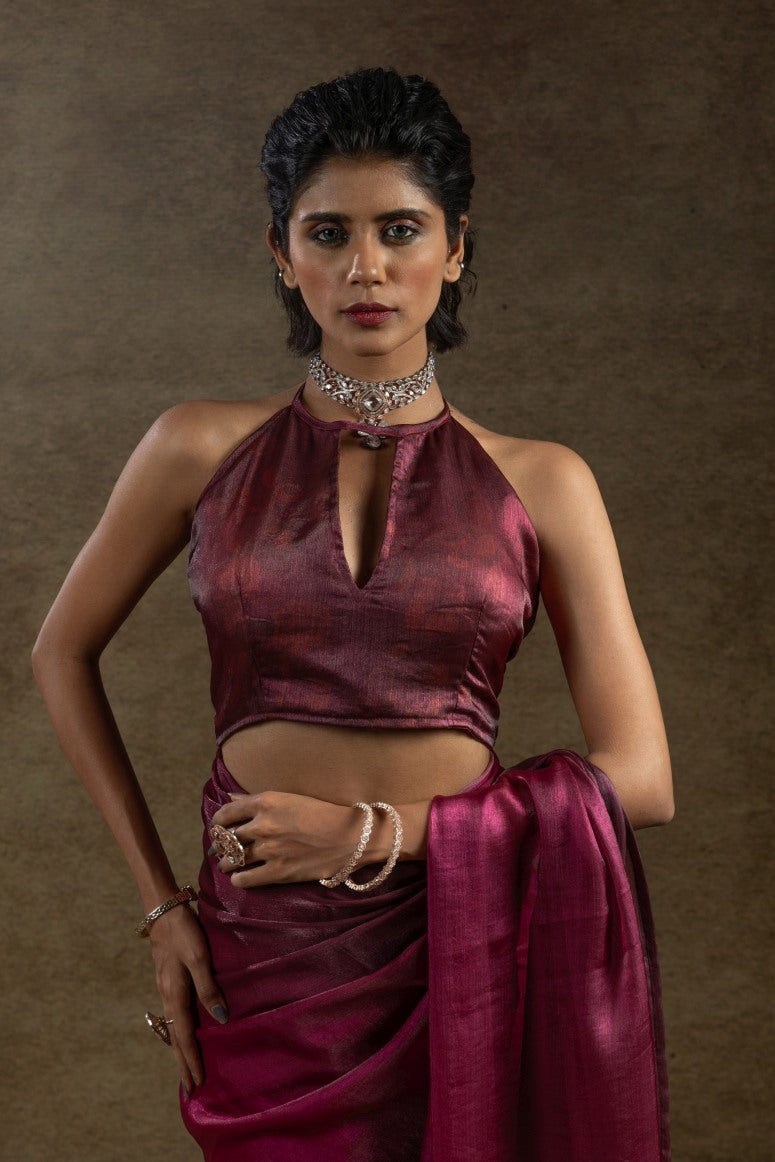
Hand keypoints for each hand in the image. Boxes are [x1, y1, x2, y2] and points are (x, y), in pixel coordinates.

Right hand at [148, 904, 227, 1094]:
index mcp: (175, 995)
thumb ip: (208, 987)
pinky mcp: (167, 980)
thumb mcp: (199, 958)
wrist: (163, 911)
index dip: (191, 1060)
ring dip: (180, 1049)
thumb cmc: (185, 933)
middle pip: (175, 1038)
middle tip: (190, 1088)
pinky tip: (183, 1031)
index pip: (184, 1037)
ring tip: (187, 1067)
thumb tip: (220, 1017)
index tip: (197, 1083)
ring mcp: (165, 988)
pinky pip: (173, 1015)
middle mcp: (167, 996)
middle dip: (183, 1063)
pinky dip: (178, 1031)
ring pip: (173, 1027)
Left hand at [209, 791, 372, 886]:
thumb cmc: (323, 812)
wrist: (350, 836)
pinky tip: (239, 877)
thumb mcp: (289, 797)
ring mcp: (269, 850)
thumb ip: (256, 799)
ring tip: (227, 864)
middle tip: (222, 848)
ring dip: (226, 862)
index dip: (217, 822)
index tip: (218, 827)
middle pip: (227, 838)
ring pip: (233, 859)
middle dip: (222, 844)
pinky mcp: (278, 872)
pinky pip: (245, 879)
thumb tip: (229, 796)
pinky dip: (238, 879)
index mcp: (265, 802)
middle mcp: (263, 825)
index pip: (226, 813)